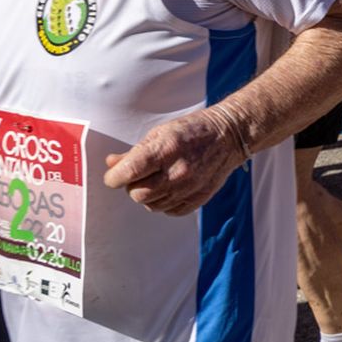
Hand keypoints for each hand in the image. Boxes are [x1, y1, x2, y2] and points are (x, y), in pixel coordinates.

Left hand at [103, 106, 245, 216]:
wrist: (229, 135)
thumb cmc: (194, 130)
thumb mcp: (161, 133)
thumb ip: (135, 152)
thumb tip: (111, 164)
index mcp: (165, 150)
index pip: (127, 173)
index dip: (114, 177)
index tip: (114, 175)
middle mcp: (177, 171)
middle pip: (137, 194)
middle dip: (132, 186)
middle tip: (140, 174)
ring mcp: (189, 187)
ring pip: (152, 205)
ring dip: (149, 194)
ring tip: (158, 179)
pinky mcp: (199, 198)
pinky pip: (170, 211)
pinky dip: (166, 202)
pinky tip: (171, 187)